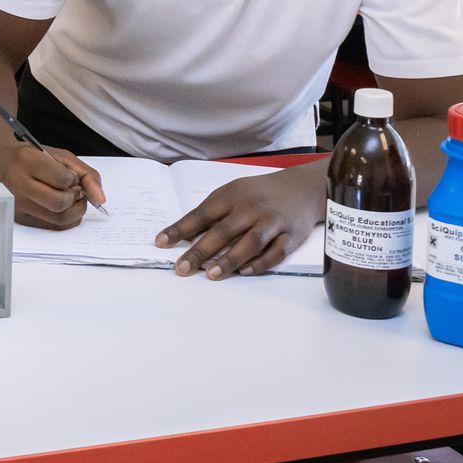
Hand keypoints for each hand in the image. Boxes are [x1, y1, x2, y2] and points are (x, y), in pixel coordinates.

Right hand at [0, 144, 105, 229]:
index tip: (70, 176)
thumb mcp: (57, 155)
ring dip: (73, 209)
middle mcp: (18, 184)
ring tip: (69, 197)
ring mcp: (17, 204)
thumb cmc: (30, 158)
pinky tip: (62, 207)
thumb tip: (100, 199)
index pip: (61, 178)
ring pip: (57, 218)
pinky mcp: (18, 218)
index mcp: (26, 161)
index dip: (73, 179)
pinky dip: (65, 218)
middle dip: (74, 197)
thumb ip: (85, 173)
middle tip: (73, 189)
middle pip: (59, 202)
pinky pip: (51, 226)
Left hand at [156, 168, 321, 278]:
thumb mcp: (234, 192)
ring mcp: (272, 222)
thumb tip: (184, 234)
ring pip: (250, 242)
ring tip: (210, 275)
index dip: (180, 229)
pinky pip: (275, 252)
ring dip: (229, 259)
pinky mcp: (291, 236)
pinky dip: (260, 263)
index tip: (160, 243)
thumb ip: (212, 212)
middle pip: (223, 231)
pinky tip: (245, 272)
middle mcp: (251, 208)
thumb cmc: (260, 193)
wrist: (302, 188)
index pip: (201, 214)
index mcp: (231, 195)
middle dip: (200, 251)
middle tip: (181, 268)